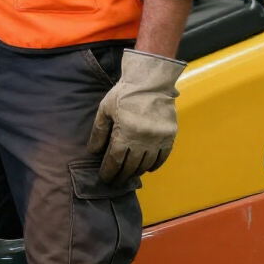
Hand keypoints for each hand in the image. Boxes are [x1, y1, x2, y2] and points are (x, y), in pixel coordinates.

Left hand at [87, 49, 185, 185]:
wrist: (151, 82)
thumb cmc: (124, 94)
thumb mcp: (105, 109)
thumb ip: (99, 131)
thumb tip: (94, 151)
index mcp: (125, 134)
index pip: (115, 161)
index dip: (109, 171)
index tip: (105, 178)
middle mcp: (142, 142)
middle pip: (131, 166)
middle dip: (121, 176)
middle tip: (116, 181)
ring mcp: (157, 141)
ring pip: (146, 164)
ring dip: (137, 172)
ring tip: (129, 175)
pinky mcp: (169, 137)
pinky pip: (162, 158)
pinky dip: (155, 165)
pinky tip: (148, 168)